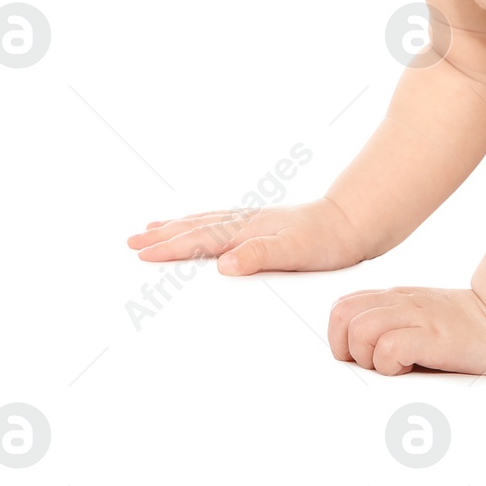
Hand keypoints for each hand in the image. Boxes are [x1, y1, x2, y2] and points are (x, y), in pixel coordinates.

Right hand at [126, 197, 366, 274]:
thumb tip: (222, 264)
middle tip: (131, 240)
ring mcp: (255, 221)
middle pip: (196, 226)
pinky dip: (203, 224)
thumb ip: (259, 255)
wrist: (355, 222)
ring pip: (207, 221)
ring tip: (154, 226)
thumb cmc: (327, 241)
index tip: (140, 253)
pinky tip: (204, 229)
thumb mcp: (295, 252)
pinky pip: (222, 223)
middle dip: (163, 234)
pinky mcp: (265, 226)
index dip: (169, 247)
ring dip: (178, 226)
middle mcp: (247, 222)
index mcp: (248, 230)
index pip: (200, 239)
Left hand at [328, 286, 485, 375]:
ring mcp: (416, 317)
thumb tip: (355, 354)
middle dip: (349, 348)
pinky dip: (390, 365)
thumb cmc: (460, 327)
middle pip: (342, 316)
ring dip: (370, 357)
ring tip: (394, 366)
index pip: (341, 308)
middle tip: (374, 363)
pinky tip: (409, 367)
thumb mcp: (417, 316)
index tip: (361, 357)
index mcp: (394, 298)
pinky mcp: (432, 336)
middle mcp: (400, 303)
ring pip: (360, 331)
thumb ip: (389, 323)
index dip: (340, 338)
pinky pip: (389, 348)